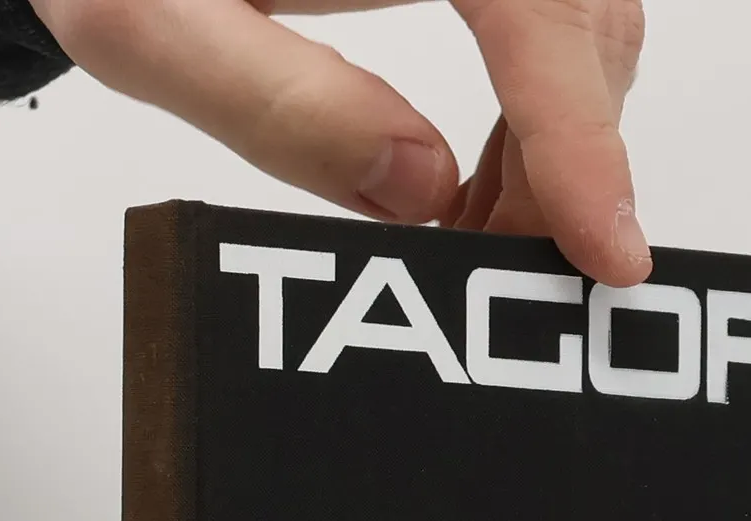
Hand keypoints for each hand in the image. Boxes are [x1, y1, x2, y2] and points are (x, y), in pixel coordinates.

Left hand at [31, 0, 650, 284]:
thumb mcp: (144, 22)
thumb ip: (277, 109)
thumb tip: (419, 191)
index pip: (541, 9)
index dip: (582, 139)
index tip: (605, 248)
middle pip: (584, 15)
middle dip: (563, 161)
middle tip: (489, 265)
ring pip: (583, 14)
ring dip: (551, 140)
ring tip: (468, 227)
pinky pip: (548, 7)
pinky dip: (532, 102)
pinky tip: (468, 169)